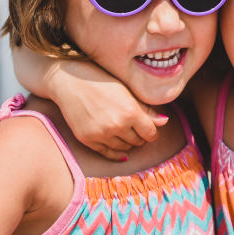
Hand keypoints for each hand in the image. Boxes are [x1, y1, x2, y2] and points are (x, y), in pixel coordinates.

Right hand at [52, 61, 168, 160]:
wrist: (69, 81)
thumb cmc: (101, 81)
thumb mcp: (126, 91)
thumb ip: (145, 109)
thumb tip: (164, 122)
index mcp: (130, 112)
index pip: (151, 133)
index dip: (151, 131)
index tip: (148, 128)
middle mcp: (117, 125)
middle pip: (138, 142)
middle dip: (140, 136)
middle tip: (136, 128)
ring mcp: (101, 134)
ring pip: (124, 148)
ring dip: (127, 143)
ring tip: (125, 133)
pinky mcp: (88, 139)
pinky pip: (107, 153)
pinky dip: (116, 153)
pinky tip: (120, 151)